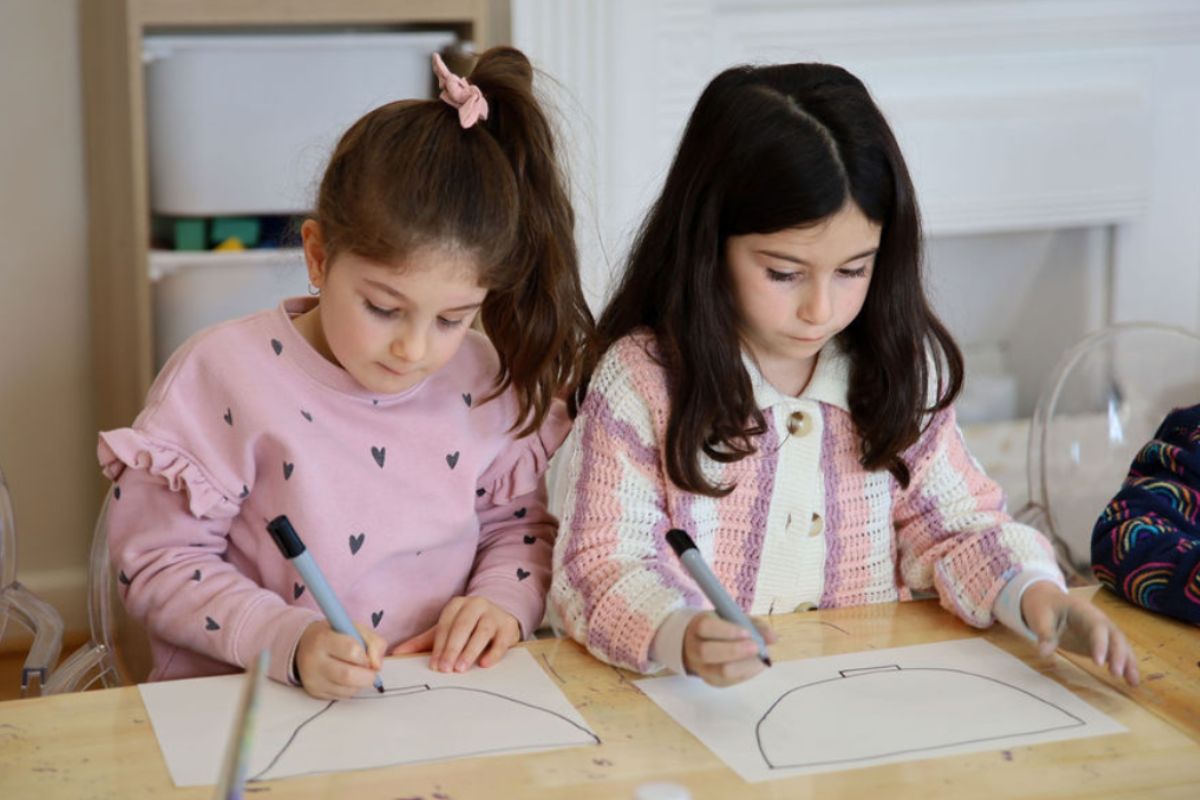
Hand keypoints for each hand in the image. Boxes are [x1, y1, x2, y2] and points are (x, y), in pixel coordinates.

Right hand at [294, 620, 385, 699]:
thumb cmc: (335, 635)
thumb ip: (374, 642)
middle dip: (367, 676)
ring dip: (360, 683)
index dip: (365, 655)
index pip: (351, 650)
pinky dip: (351, 689)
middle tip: (370, 671)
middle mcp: (314, 660)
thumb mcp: (355, 628)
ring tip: (357, 671)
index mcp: (323, 638)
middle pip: (348, 675)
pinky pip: (342, 696)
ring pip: (347, 689)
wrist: (305, 646)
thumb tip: (377, 666)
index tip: (366, 655)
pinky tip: (347, 678)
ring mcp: (312, 679)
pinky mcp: (315, 692)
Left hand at [390, 596, 519, 671]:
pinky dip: (493, 652)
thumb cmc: (468, 628)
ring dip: (471, 650)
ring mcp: (494, 614)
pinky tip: (485, 663)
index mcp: (457, 605)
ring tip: (462, 667)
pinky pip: (501, 640)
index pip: (446, 625)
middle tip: (446, 669)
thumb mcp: (446, 631)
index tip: (434, 665)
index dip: (439, 646)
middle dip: (453, 648)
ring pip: (482, 631)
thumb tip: (397, 654)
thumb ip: (423, 642)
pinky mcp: (508, 626)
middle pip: (463, 626)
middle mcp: (476, 605)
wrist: (499, 618)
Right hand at [682, 612, 777, 686]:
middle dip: (735, 651)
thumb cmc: (721, 629)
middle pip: (708, 652)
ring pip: (720, 672)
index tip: (747, 632)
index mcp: (698, 627)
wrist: (699, 645)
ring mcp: (702, 668)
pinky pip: (730, 682)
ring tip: (761, 659)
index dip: (727, 631)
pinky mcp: (712, 682)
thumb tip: (774, 637)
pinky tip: (757, 666)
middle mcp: (695, 649)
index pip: (706, 628)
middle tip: (756, 647)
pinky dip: (747, 673)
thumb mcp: (735, 620)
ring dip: (745, 665)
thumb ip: (754, 625)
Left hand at [1021, 582, 1139, 685]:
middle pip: (1115, 636)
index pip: (1097, 627)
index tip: (1098, 663)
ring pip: (1121, 646)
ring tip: (1133, 683)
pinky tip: (1132, 682)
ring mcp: (1103, 632)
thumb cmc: (1044, 607)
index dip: (1100, 643)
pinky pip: (1117, 654)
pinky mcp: (1102, 643)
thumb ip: (1045, 633)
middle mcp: (1099, 620)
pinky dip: (1126, 666)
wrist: (1048, 601)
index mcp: (1084, 611)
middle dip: (1118, 655)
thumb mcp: (1040, 616)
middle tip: (1116, 674)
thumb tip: (1044, 652)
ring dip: (1128, 663)